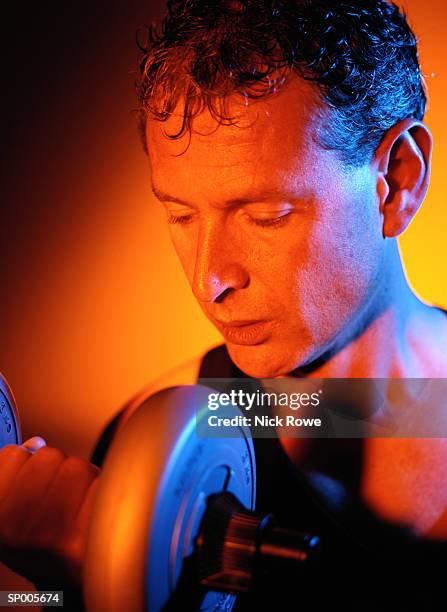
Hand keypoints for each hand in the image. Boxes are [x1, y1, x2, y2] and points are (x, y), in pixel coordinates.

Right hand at [0, 438, 99, 588]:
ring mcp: (49, 534)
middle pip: (48, 456)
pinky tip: (93, 511)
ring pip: (76, 467)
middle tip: (61, 495)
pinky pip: (100, 485)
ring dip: (84, 479)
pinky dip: (102, 491)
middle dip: (59, 467)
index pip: (14, 456)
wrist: (68, 583)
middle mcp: (16, 528)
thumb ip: (16, 472)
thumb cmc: (41, 540)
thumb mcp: (13, 508)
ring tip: (78, 504)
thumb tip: (35, 444)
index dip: (29, 463)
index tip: (33, 482)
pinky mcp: (85, 538)